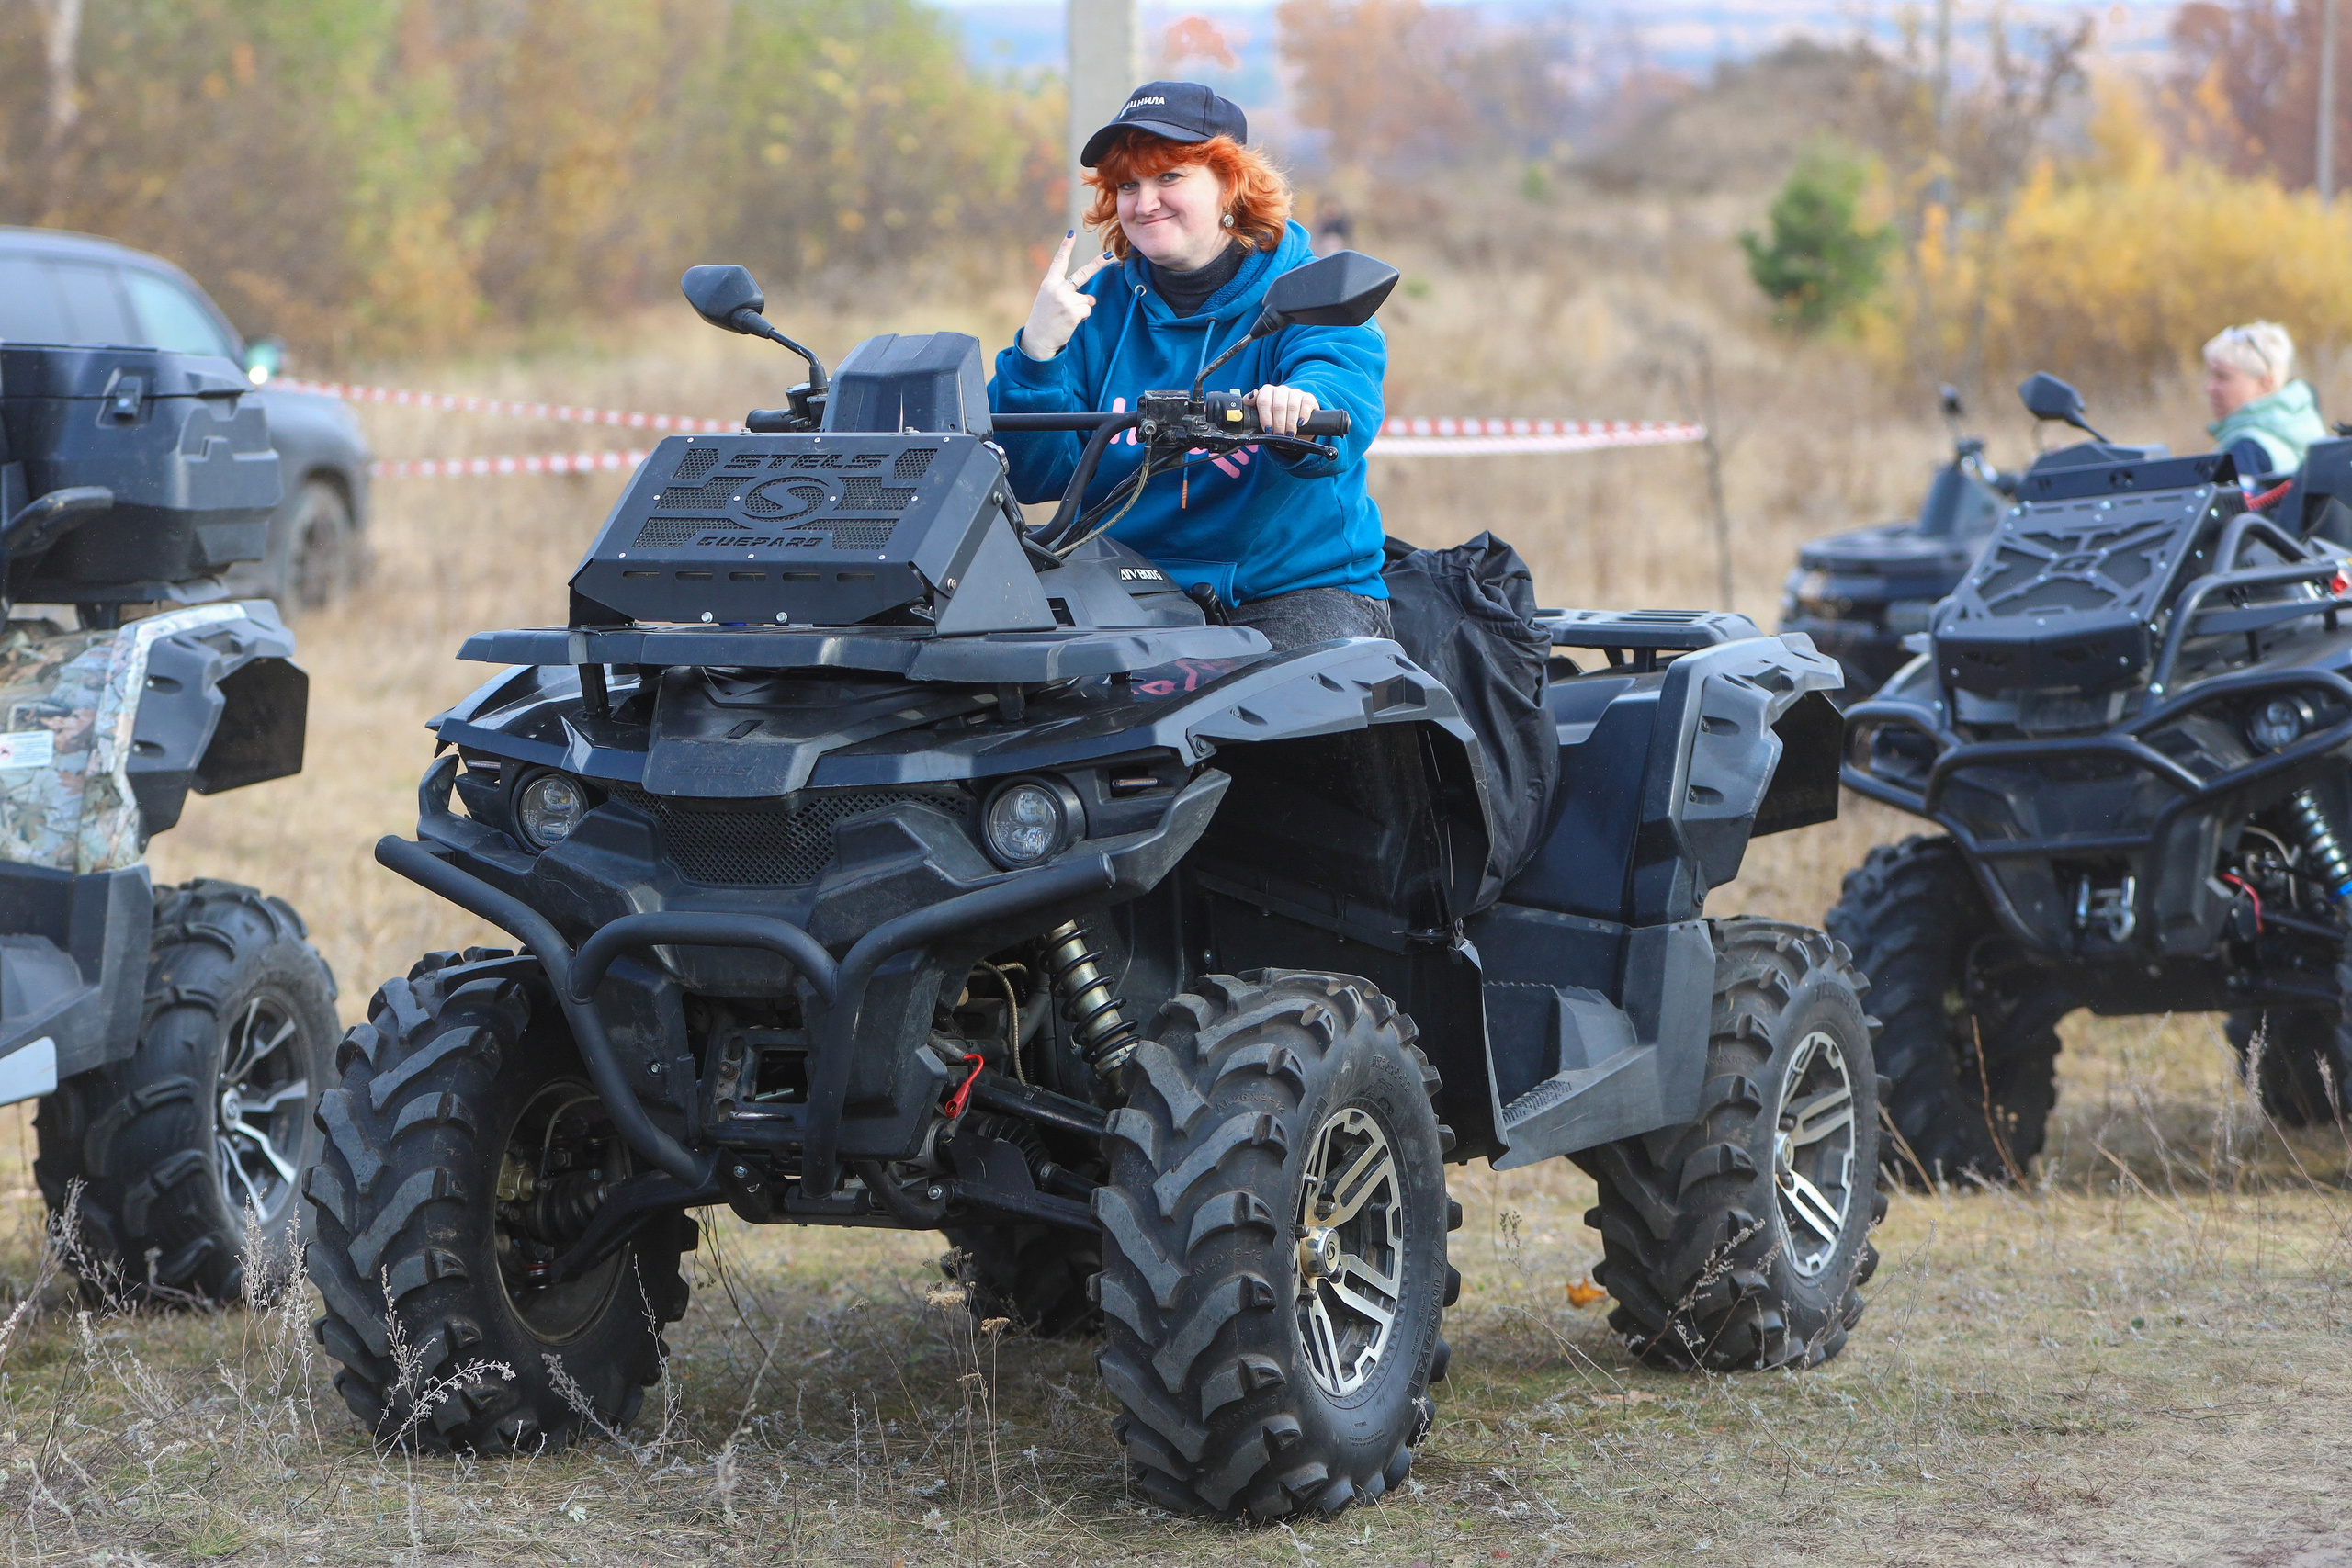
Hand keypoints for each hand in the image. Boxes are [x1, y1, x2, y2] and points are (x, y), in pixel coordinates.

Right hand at [1020, 232, 1115, 360]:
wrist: (1037, 339)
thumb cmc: (1044, 320)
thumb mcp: (1049, 301)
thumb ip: (1069, 295)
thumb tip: (1093, 299)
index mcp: (1049, 283)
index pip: (1059, 261)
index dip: (1066, 247)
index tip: (1072, 233)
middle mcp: (1057, 289)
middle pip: (1083, 274)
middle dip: (1098, 263)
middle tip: (1109, 255)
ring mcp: (1066, 300)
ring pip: (1087, 300)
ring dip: (1081, 310)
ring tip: (1065, 317)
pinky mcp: (1073, 312)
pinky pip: (1087, 311)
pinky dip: (1082, 318)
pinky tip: (1068, 322)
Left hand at [1248, 383, 1319, 435]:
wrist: (1294, 422)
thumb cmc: (1275, 419)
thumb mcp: (1261, 417)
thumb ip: (1251, 409)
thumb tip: (1247, 401)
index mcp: (1267, 392)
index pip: (1263, 400)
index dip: (1265, 417)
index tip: (1267, 429)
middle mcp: (1280, 390)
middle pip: (1278, 405)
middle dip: (1278, 423)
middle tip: (1278, 434)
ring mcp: (1295, 393)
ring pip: (1292, 405)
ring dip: (1290, 423)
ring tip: (1289, 434)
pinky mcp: (1308, 398)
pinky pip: (1305, 404)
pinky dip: (1303, 416)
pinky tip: (1300, 424)